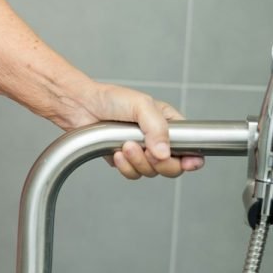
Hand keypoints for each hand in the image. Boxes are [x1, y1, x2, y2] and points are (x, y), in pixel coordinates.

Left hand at [85, 82, 204, 179]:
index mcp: (168, 123)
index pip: (190, 146)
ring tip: (125, 145)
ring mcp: (141, 151)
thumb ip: (156, 128)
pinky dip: (126, 167)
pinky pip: (133, 174)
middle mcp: (157, 139)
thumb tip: (165, 153)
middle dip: (160, 163)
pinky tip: (116, 153)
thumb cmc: (111, 99)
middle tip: (147, 151)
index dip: (191, 159)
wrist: (81, 106)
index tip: (187, 162)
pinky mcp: (125, 160)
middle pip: (173, 166)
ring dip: (139, 162)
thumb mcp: (140, 105)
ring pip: (152, 172)